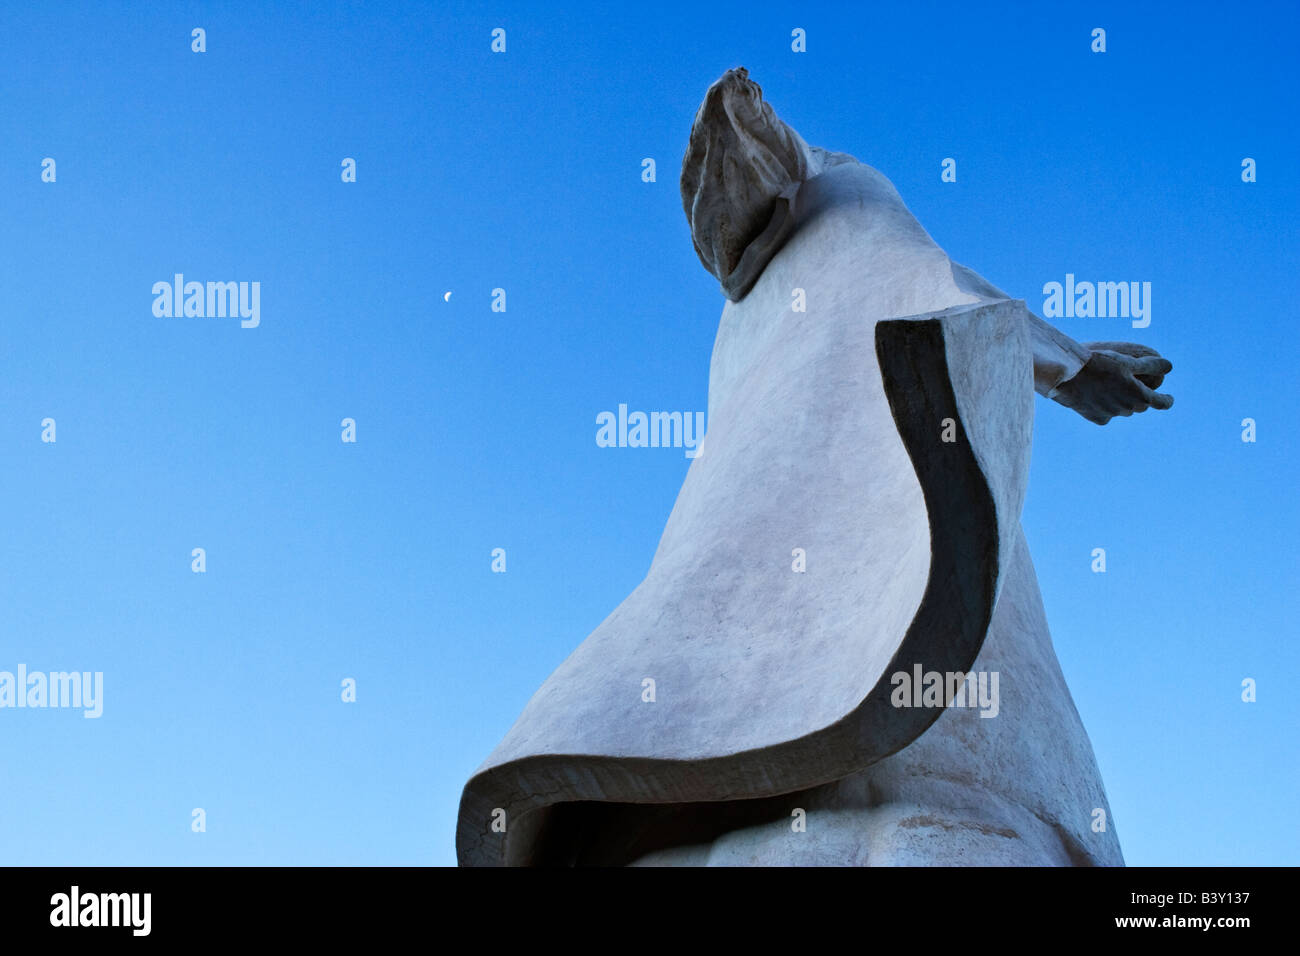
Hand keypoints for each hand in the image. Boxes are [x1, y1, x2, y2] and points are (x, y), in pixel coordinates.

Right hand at [1051, 342, 1173, 424]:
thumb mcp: (1128, 361)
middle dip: (1140, 397)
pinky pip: (1107, 414)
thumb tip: (1169, 366)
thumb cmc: (1100, 364)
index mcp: (1140, 395)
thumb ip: (1151, 365)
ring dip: (1122, 400)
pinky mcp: (1097, 418)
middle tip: (1133, 385)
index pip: (1162, 402)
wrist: (1069, 376)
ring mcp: (1112, 415)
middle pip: (1140, 405)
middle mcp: (1128, 408)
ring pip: (1123, 409)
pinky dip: (1106, 407)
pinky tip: (1097, 396)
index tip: (1169, 398)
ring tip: (1111, 386)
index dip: (1167, 400)